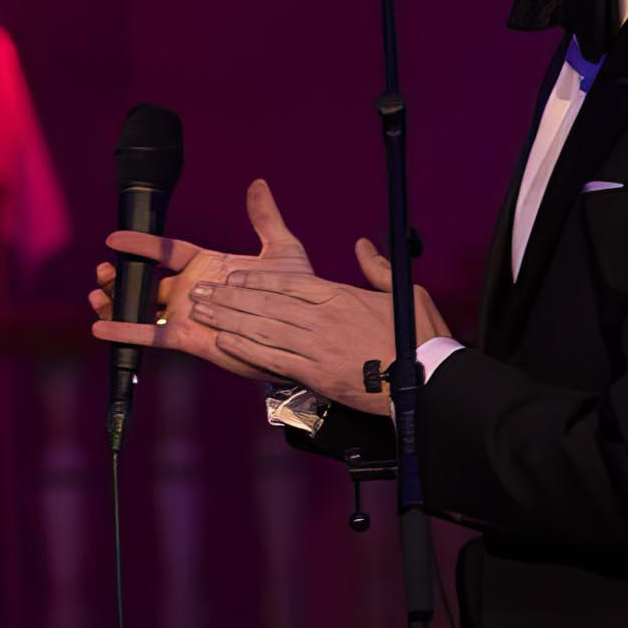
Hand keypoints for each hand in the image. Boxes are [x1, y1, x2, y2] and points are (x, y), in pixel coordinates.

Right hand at [86, 176, 312, 382]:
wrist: (302, 331)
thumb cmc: (295, 295)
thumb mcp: (282, 250)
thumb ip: (265, 218)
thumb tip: (259, 184)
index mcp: (206, 266)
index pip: (165, 250)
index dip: (140, 243)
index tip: (115, 237)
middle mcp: (192, 290)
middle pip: (145, 280)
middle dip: (120, 275)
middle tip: (105, 269)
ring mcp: (187, 315)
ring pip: (141, 307)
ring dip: (116, 301)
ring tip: (98, 293)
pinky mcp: (187, 338)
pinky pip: (151, 335)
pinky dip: (124, 332)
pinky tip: (101, 328)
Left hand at [183, 240, 452, 415]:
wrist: (427, 381)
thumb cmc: (417, 339)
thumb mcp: (404, 292)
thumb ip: (376, 269)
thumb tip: (362, 246)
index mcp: (341, 296)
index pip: (290, 281)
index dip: (256, 279)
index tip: (232, 276)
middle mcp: (324, 318)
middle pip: (267, 302)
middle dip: (229, 296)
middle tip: (200, 291)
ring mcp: (317, 346)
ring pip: (263, 328)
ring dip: (228, 319)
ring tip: (201, 312)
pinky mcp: (316, 374)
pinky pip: (272, 358)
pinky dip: (246, 349)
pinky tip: (224, 342)